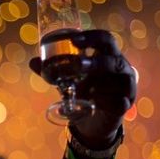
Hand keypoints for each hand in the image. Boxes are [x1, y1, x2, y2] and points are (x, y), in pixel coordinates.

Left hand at [30, 29, 135, 147]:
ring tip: (85, 91)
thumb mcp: (66, 81)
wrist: (93, 120)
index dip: (91, 38)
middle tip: (76, 64)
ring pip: (118, 81)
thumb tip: (33, 62)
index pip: (105, 39)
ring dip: (99, 85)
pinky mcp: (125, 104)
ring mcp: (126, 86)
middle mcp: (121, 67)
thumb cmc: (84, 92)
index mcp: (107, 55)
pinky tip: (93, 103)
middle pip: (113, 59)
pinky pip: (119, 101)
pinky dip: (104, 102)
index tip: (73, 40)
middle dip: (94, 62)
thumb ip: (52, 72)